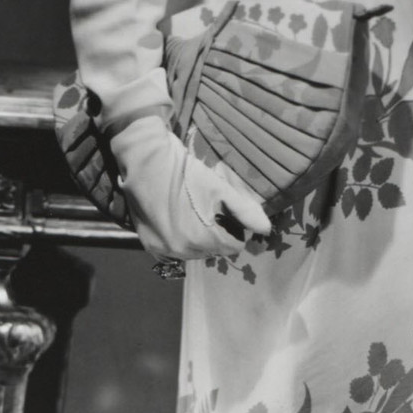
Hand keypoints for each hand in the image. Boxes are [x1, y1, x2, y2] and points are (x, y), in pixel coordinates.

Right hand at [109, 115, 271, 261]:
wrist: (146, 161)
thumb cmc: (186, 171)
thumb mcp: (219, 188)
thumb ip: (244, 211)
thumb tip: (266, 229)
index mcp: (203, 239)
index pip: (233, 246)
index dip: (237, 229)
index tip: (231, 213)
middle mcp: (182, 250)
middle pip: (213, 250)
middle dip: (218, 234)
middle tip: (214, 211)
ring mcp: (163, 249)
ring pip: (193, 252)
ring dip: (199, 238)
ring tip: (196, 213)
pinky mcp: (149, 244)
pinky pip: (173, 249)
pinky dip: (180, 238)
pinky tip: (179, 218)